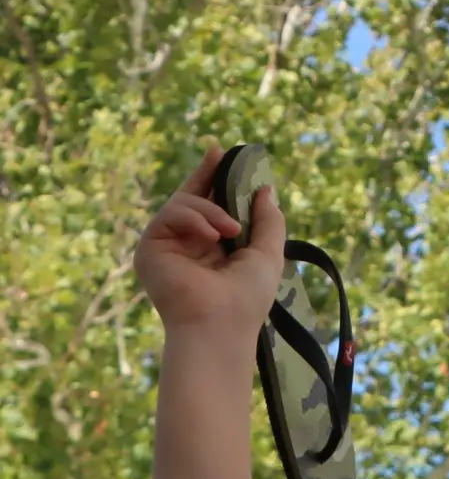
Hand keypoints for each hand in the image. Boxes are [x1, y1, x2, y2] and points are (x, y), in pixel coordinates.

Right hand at [135, 144, 286, 345]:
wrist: (219, 324)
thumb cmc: (247, 297)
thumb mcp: (267, 254)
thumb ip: (268, 222)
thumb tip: (267, 190)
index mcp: (215, 249)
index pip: (213, 208)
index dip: (218, 181)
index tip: (226, 155)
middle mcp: (189, 246)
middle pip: (192, 198)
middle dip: (206, 175)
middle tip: (219, 153)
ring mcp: (168, 246)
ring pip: (184, 203)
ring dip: (211, 210)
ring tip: (231, 231)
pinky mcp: (150, 248)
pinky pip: (170, 214)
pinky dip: (194, 218)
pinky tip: (212, 235)